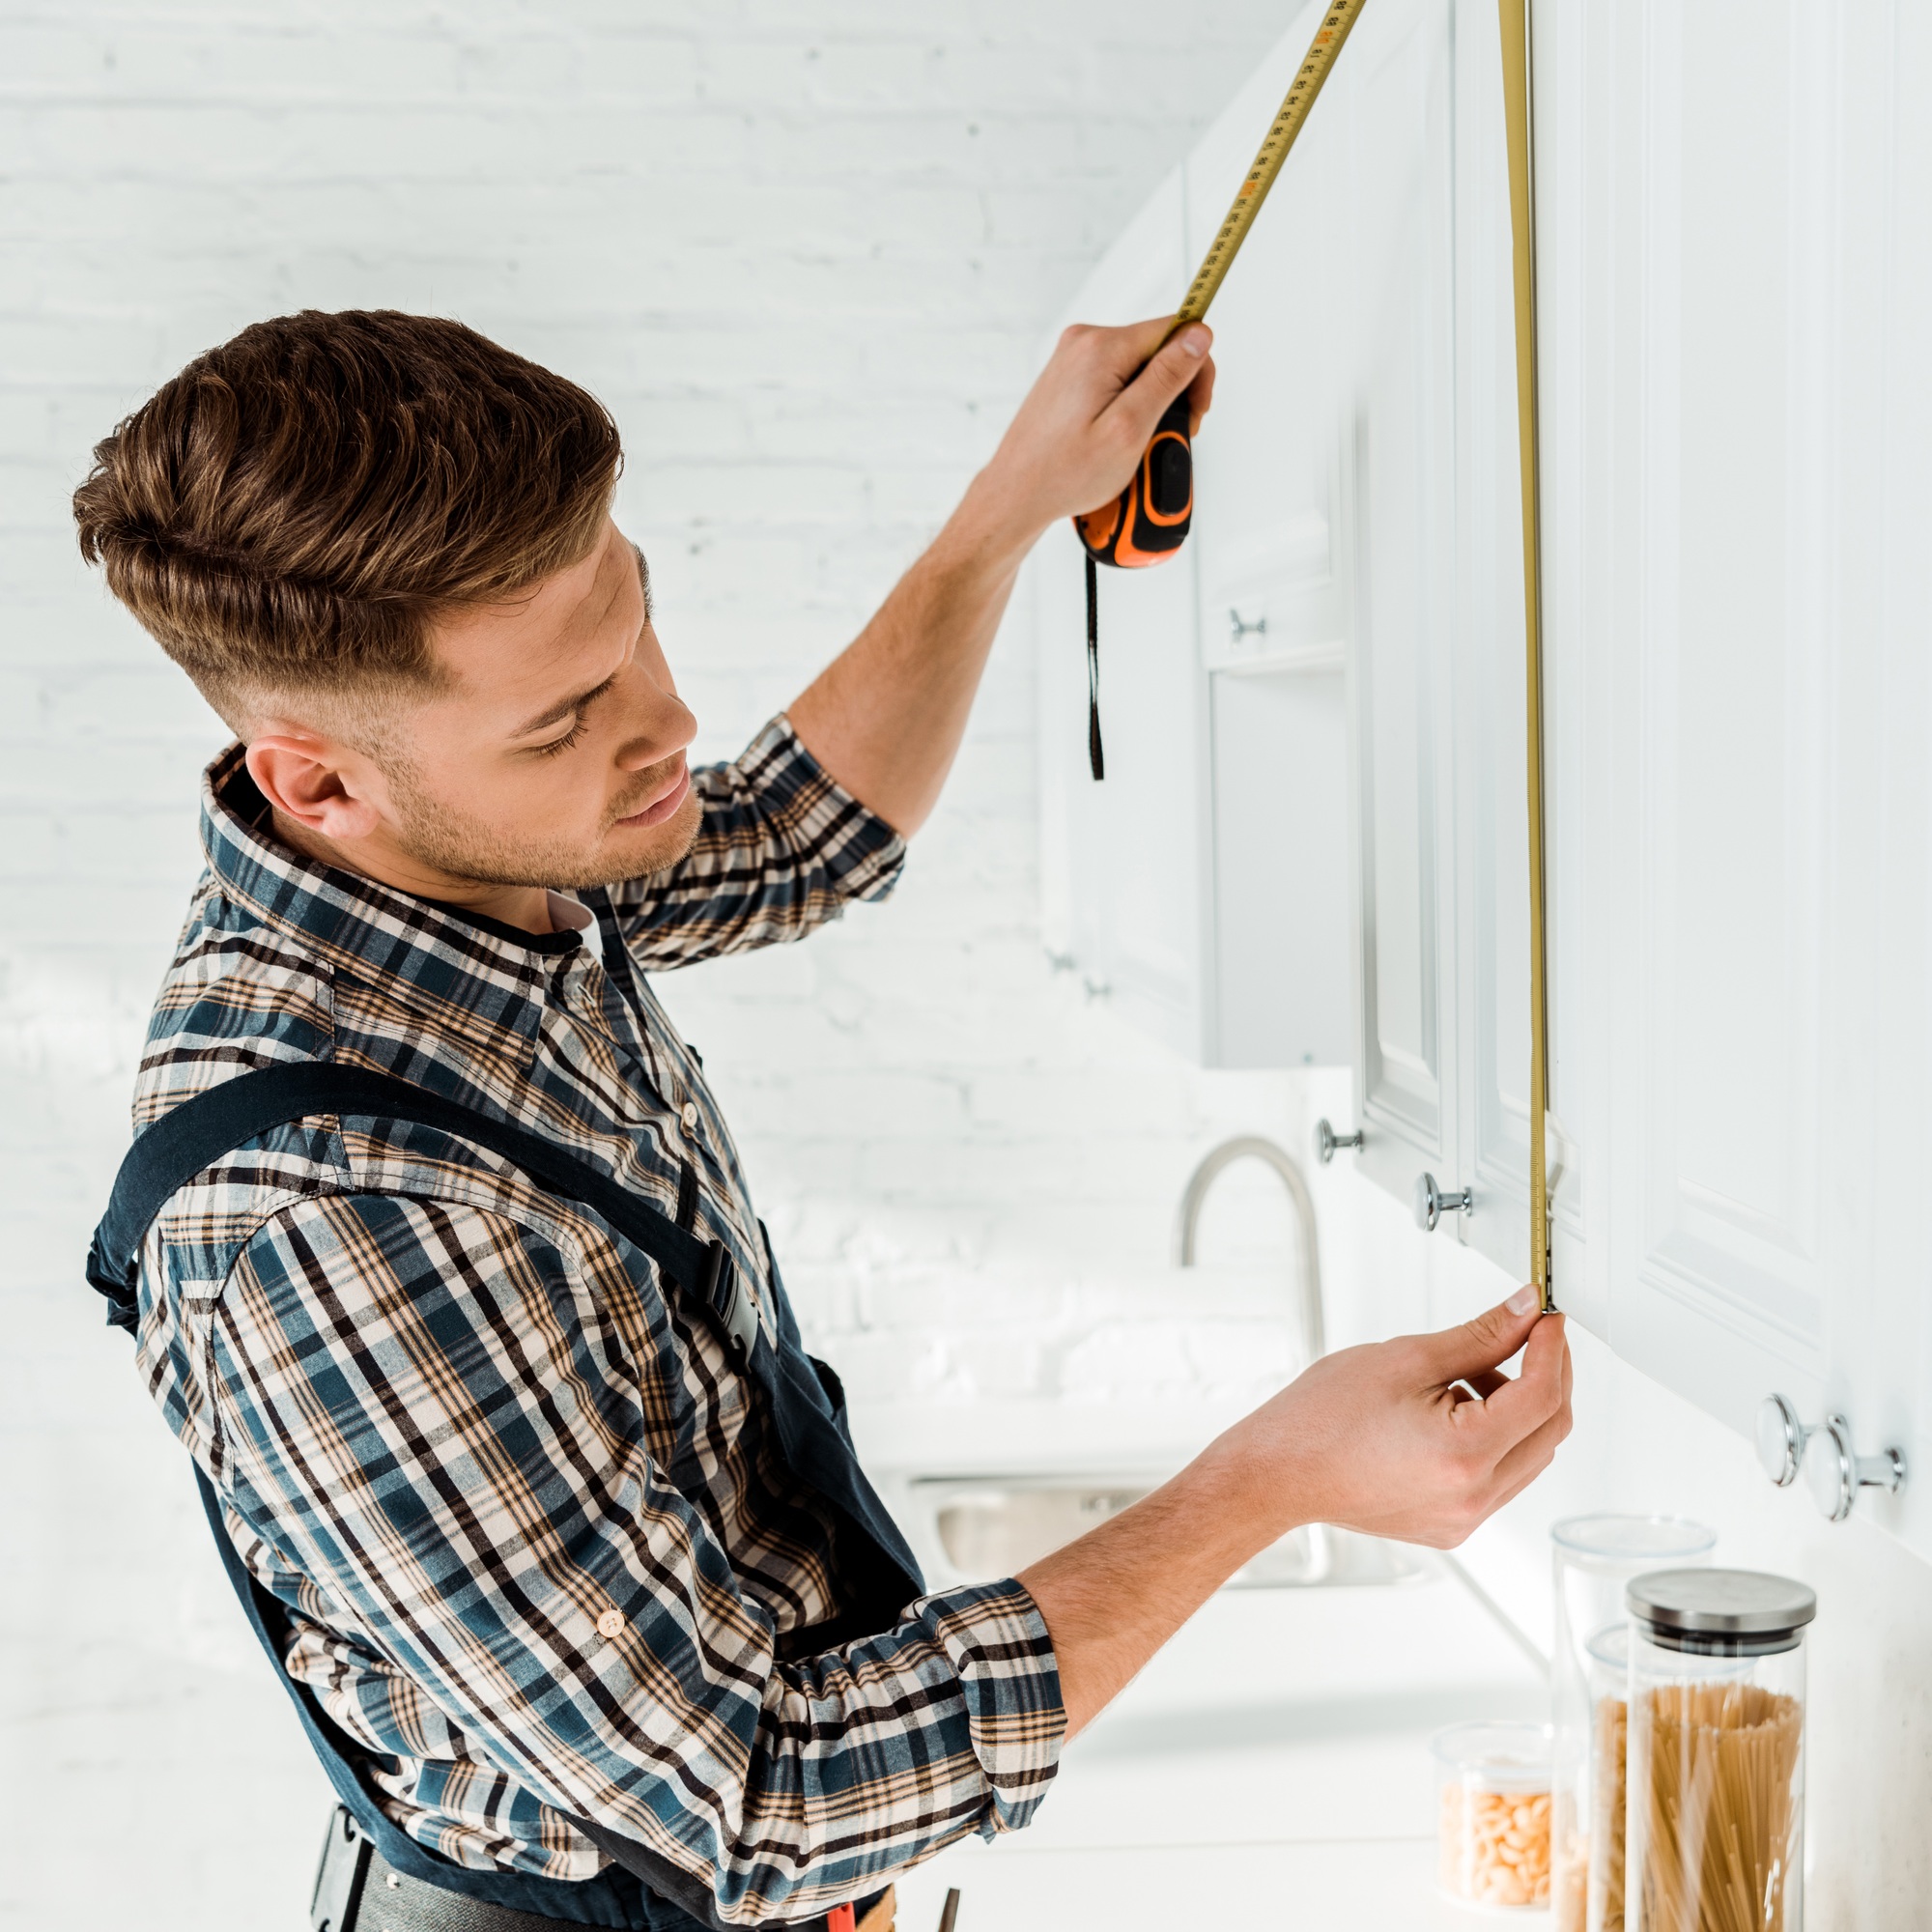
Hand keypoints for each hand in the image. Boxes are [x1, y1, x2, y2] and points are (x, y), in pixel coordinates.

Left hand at [965, 315, 1217, 549]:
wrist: (1016, 496)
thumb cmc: (1064, 473)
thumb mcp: (1130, 427)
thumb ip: (1167, 377)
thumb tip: (1198, 336)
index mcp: (1101, 348)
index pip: (1176, 331)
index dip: (1196, 370)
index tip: (1195, 410)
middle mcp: (1084, 343)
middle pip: (1157, 350)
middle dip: (1173, 392)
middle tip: (1167, 437)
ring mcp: (1073, 359)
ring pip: (1138, 370)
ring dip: (1151, 405)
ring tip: (1140, 445)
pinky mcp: (1069, 378)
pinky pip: (1115, 382)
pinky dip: (1127, 409)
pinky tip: (1120, 439)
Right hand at [1219, 1291, 1572, 1548]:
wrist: (1277, 1472)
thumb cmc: (1322, 1418)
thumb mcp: (1406, 1359)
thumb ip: (1479, 1336)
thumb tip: (1524, 1311)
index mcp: (1465, 1454)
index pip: (1543, 1395)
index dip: (1553, 1348)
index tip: (1546, 1318)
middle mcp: (1474, 1497)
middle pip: (1549, 1430)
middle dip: (1546, 1375)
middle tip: (1523, 1335)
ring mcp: (1465, 1518)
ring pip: (1529, 1454)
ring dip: (1516, 1407)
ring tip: (1461, 1376)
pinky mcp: (1452, 1525)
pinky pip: (1500, 1476)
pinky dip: (1493, 1438)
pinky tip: (1449, 1411)